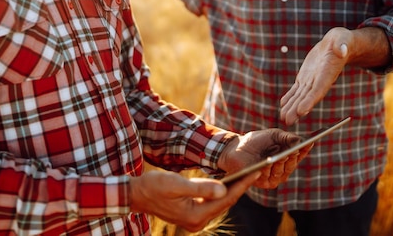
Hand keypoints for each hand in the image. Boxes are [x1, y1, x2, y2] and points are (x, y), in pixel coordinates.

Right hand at [129, 169, 260, 231]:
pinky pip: (212, 203)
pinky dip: (221, 192)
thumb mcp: (176, 184)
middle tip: (257, 171)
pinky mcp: (191, 215)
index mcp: (195, 215)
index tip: (256, 172)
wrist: (135, 195)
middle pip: (225, 202)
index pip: (225, 198)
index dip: (242, 185)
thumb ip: (201, 187)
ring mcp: (194, 220)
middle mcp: (197, 222)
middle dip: (241, 187)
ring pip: (219, 203)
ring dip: (233, 190)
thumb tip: (224, 188)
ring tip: (247, 176)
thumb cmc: (153, 187)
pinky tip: (228, 183)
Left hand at [217, 129, 310, 188]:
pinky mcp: (264, 183)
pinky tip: (272, 160)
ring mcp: (274, 177)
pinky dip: (271, 167)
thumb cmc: (255, 141)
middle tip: (298, 147)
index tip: (311, 141)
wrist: (236, 148)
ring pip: (282, 170)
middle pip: (292, 163)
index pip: (299, 154)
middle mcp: (283, 170)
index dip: (305, 149)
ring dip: (284, 161)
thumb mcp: (273, 136)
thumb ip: (286, 137)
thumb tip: (300, 140)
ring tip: (287, 152)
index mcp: (287, 158)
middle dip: (295, 155)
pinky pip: (270, 174)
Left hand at [280, 27, 350, 125]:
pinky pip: (297, 89)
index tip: (301, 111)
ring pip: (300, 95)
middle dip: (297, 109)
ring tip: (283, 117)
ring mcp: (312, 80)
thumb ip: (342, 45)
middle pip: (307, 97)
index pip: (318, 89)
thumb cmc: (342, 41)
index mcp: (328, 73)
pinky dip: (290, 96)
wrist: (337, 44)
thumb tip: (342, 50)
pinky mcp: (305, 77)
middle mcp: (319, 80)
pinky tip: (283, 104)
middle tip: (287, 121)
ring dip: (291, 106)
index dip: (310, 100)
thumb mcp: (343, 39)